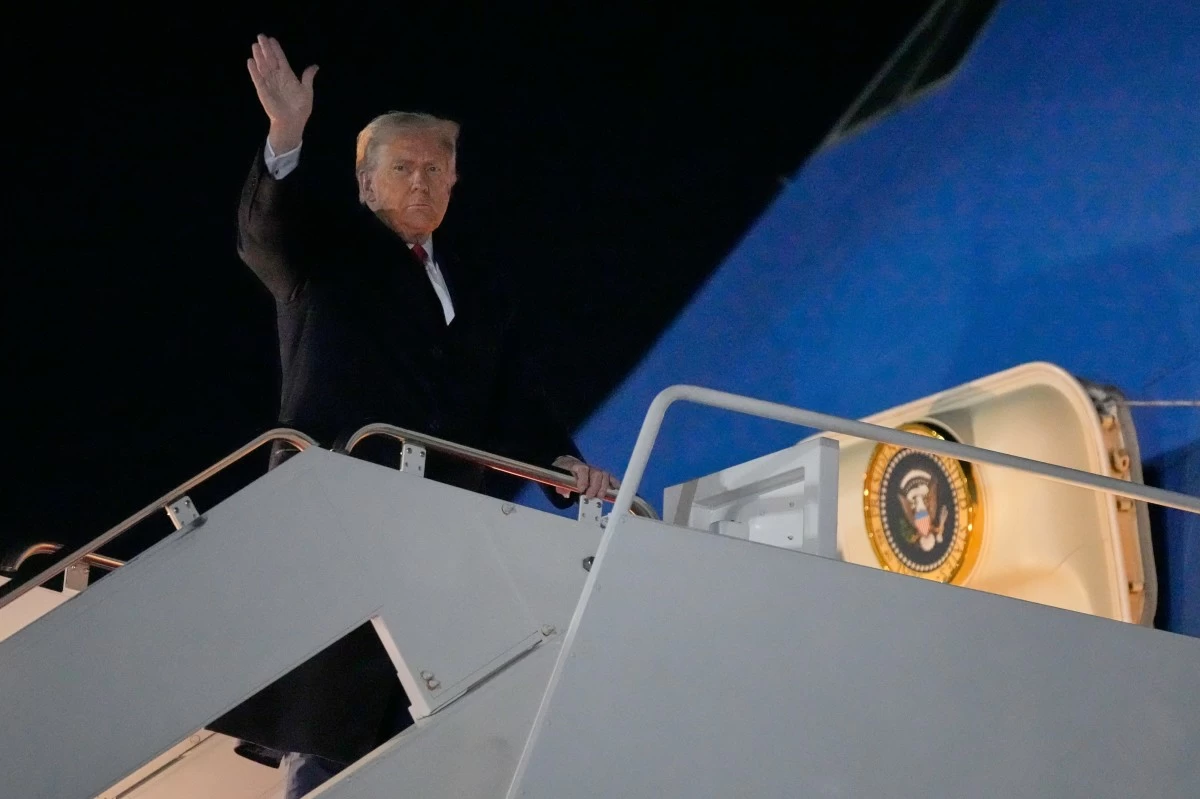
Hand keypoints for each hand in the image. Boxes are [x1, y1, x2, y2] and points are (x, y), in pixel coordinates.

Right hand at [247, 34, 316, 151]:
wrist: (293, 122)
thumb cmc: (300, 108)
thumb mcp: (307, 91)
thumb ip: (308, 77)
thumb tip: (315, 66)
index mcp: (288, 76)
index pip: (281, 59)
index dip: (276, 50)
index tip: (272, 39)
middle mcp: (277, 78)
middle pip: (270, 60)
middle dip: (266, 48)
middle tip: (261, 36)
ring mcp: (269, 84)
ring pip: (263, 67)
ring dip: (259, 56)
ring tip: (255, 45)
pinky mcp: (263, 91)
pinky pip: (258, 79)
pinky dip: (254, 71)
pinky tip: (251, 61)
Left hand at [553, 455, 619, 499]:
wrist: (567, 465)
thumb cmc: (564, 474)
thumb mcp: (558, 478)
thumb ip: (562, 486)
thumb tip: (565, 493)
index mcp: (576, 466)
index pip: (582, 469)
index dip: (583, 480)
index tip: (581, 490)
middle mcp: (588, 467)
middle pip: (596, 473)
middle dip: (595, 486)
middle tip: (591, 496)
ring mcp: (596, 470)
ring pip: (604, 475)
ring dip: (604, 487)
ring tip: (600, 497)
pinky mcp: (602, 475)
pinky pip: (610, 478)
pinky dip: (614, 483)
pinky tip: (616, 490)